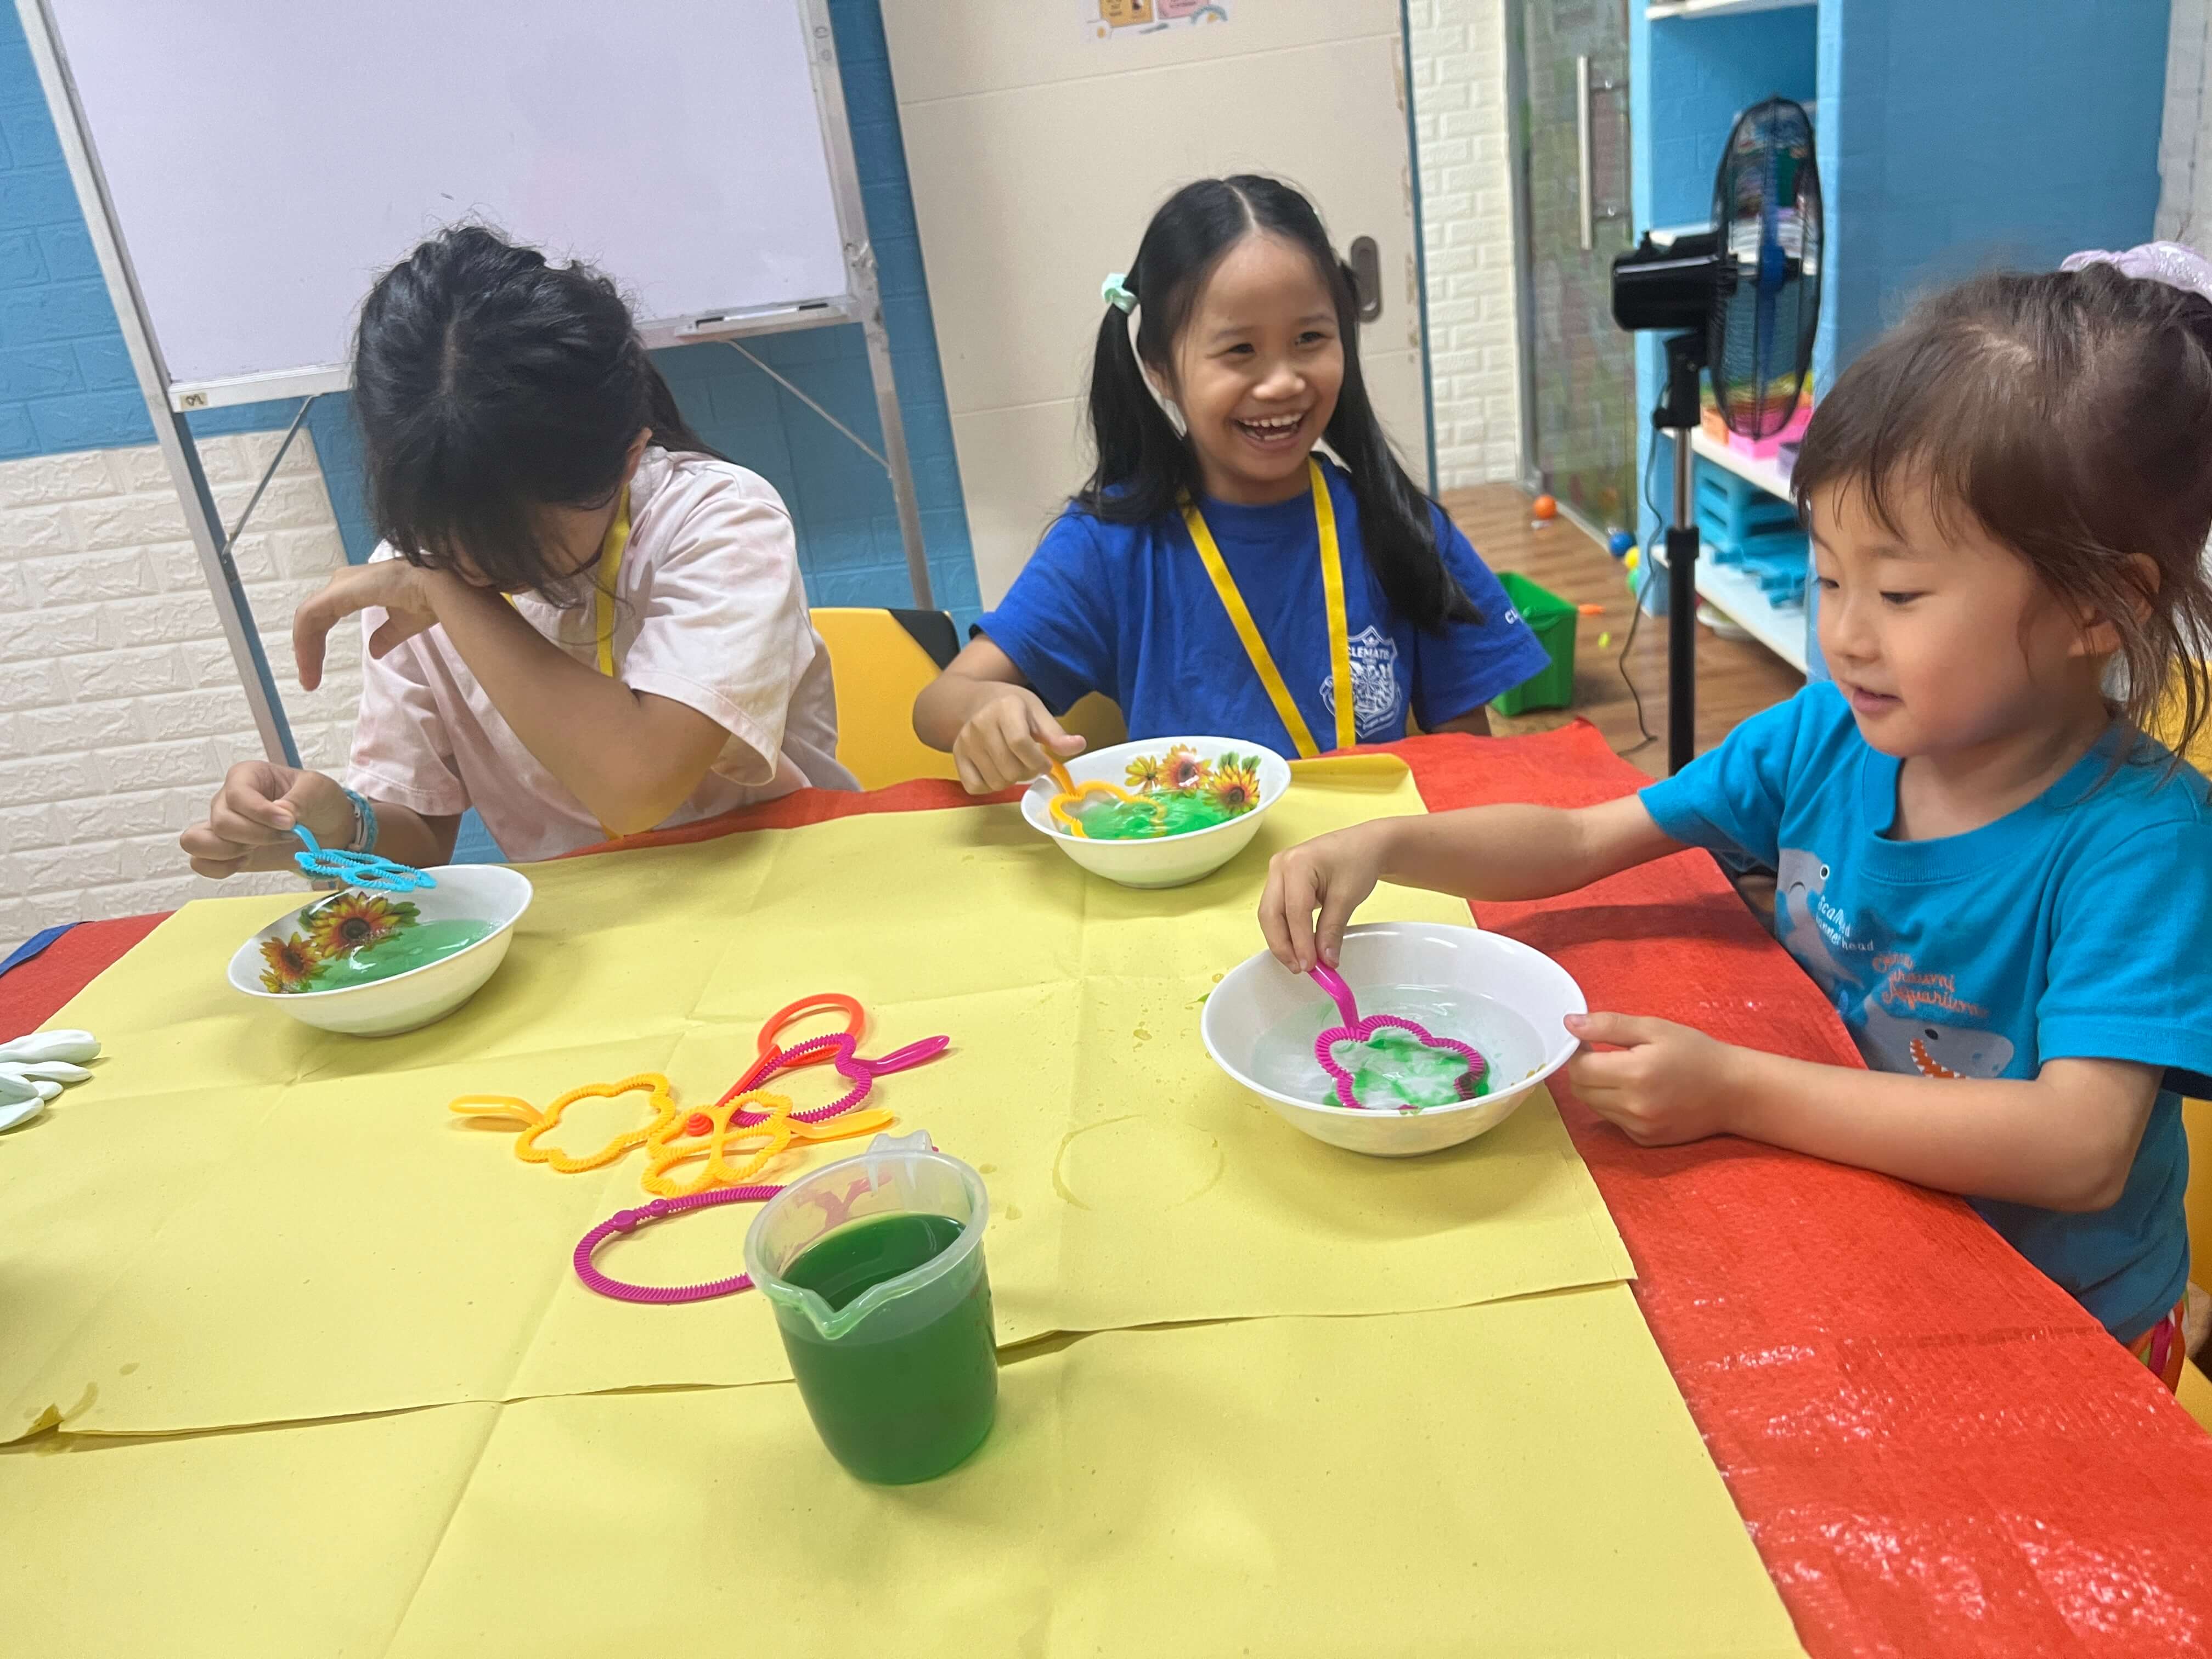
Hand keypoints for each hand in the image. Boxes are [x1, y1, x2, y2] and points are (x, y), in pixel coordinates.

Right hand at [179, 763, 351, 877]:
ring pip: (197, 842)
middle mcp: (227, 799)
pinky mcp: (223, 851)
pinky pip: (200, 863)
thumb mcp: (318, 790)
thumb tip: (279, 814)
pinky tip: (247, 861)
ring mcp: (221, 826)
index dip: (261, 813)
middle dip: (256, 836)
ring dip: (230, 852)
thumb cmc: (319, 802)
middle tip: (285, 836)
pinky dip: (221, 868)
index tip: (289, 823)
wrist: (327, 830)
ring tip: (258, 849)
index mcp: (246, 776)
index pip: (236, 795)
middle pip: (221, 823)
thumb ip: (299, 799)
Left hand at [293, 560, 453, 689]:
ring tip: (308, 679)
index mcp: (360, 587)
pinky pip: (310, 616)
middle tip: (309, 680)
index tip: (316, 671)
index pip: (328, 615)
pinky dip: (305, 640)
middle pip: (316, 617)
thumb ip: (386, 636)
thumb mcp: (404, 624)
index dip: (318, 643)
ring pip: (309, 618)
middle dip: (309, 649)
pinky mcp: (339, 592)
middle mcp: (346, 582)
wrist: (441, 588)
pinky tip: (308, 662)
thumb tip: (374, 651)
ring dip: (306, 650)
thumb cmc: (430, 599)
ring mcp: (342, 585)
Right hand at [951, 685, 1084, 794]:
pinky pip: (975, 787)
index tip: (1046, 763)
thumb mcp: (1037, 711)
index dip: (1039, 761)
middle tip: (1029, 764)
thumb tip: (1079, 745)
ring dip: (1011, 781)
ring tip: (1013, 765)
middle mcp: (980, 725)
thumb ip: (1055, 733)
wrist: (974, 702)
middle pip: (1010, 768)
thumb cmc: (1012, 707)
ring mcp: (965, 742)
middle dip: (1027, 773)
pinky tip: (996, 771)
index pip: (1021, 744)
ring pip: (995, 782)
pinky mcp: (957, 757)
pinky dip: (990, 786)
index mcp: (1004, 709)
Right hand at [1259, 824, 1389, 972]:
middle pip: (1270, 914)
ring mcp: (1277, 873)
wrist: (1364, 845)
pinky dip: (1286, 931)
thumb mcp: (1347, 897)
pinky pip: (1277, 911)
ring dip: (1282, 941)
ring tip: (1301, 961)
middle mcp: (1280, 866)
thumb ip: (1332, 930)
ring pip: (1270, 915)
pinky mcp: (1281, 883)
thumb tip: (1325, 960)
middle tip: (1300, 968)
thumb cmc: (1358, 860)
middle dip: (1283, 945)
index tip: (1310, 966)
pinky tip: (1299, 946)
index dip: (1300, 942)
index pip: (1294, 911)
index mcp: (1297, 863)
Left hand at [1564, 1012, 1744, 1144]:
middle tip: (1605, 1055)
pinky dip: (1615, 1105)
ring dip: (1598, 1088)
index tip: (1589, 1042)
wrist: (1734, 1091)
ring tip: (1625, 1072)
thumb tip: (1570, 1023)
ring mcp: (1639, 1127)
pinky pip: (1613, 1120)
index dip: (1578, 1052)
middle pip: (1580, 1090)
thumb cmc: (1696, 1054)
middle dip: (1584, 1070)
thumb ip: (1607, 1025)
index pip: (1579, 1068)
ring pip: (1594, 1106)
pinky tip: (1638, 1092)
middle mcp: (1634, 1106)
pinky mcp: (1644, 1139)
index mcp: (1635, 1074)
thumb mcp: (1654, 1028)